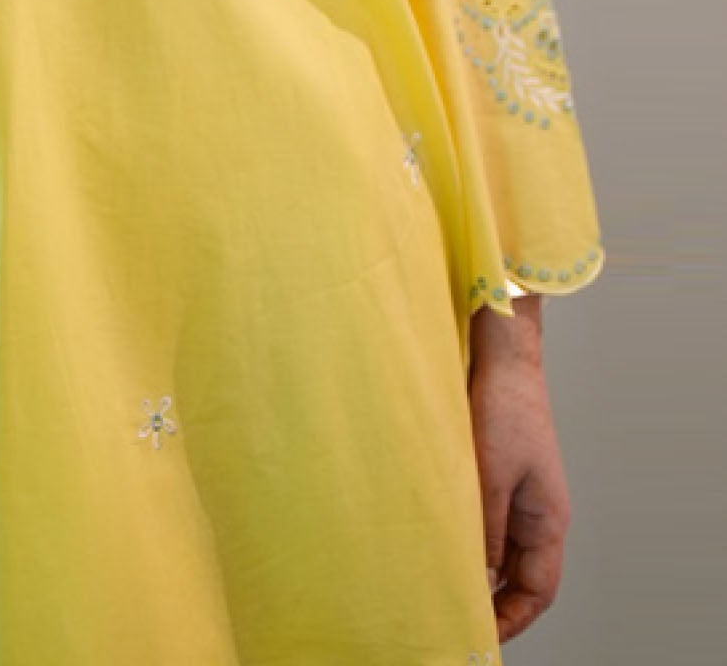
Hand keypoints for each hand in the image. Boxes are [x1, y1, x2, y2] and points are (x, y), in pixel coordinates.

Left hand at [467, 322, 571, 644]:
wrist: (502, 356)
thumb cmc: (505, 408)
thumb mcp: (491, 475)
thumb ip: (485, 528)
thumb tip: (477, 578)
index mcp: (548, 519)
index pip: (538, 590)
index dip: (514, 618)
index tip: (482, 634)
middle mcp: (537, 514)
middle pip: (520, 576)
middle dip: (493, 600)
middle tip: (453, 613)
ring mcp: (519, 495)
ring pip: (501, 550)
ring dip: (477, 568)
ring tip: (442, 583)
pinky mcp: (498, 476)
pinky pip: (488, 522)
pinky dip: (469, 538)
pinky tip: (441, 541)